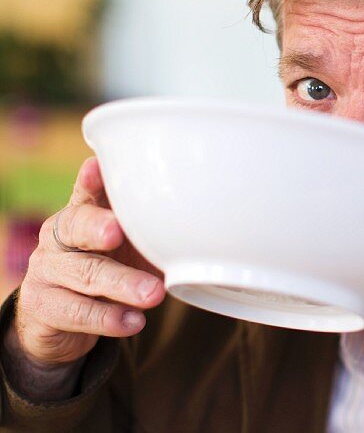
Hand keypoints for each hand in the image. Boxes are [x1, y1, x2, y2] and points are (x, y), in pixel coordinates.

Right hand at [7, 156, 165, 370]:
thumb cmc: (109, 266)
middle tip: (118, 232)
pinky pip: (76, 312)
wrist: (65, 318)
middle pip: (76, 226)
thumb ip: (148, 229)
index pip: (85, 190)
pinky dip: (109, 318)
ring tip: (154, 295)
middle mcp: (57, 235)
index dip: (90, 180)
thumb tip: (195, 222)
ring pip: (84, 273)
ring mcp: (45, 269)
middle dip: (99, 228)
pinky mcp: (42, 305)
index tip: (96, 167)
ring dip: (122, 284)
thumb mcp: (130, 244)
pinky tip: (133, 321)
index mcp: (81, 211)